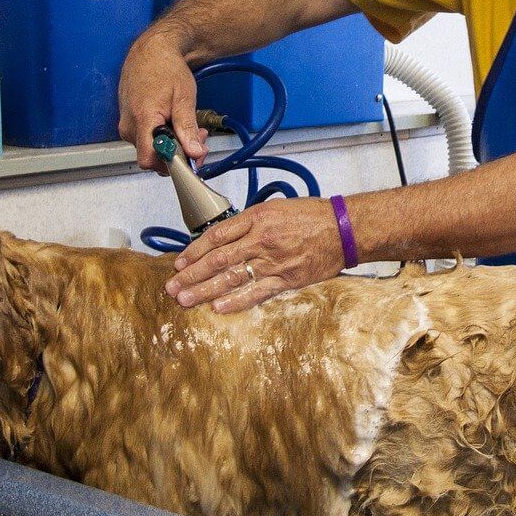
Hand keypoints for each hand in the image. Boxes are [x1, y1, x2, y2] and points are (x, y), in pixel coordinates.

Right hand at [118, 31, 208, 169]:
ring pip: (152, 149)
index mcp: (142, 119)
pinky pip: (148, 140)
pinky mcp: (130, 123)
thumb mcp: (183, 97)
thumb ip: (187, 128)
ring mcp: (127, 125)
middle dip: (179, 153)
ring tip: (189, 128)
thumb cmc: (165, 68)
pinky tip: (176, 124)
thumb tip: (194, 152)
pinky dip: (166, 137)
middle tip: (198, 139)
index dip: (171, 163)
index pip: (149, 160)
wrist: (152, 50)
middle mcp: (129, 126)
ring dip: (174, 145)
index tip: (190, 158)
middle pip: (153, 157)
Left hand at [165, 198, 346, 312]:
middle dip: (192, 274)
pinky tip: (217, 308)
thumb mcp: (275, 208)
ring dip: (205, 290)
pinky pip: (256, 292)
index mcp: (256, 218)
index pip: (216, 236)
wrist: (343, 229)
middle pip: (218, 259)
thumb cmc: (311, 216)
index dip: (194, 251)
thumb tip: (224, 238)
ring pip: (232, 277)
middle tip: (172, 286)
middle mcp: (260, 240)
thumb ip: (250, 222)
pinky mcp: (286, 279)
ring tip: (185, 300)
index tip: (180, 263)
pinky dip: (235, 301)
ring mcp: (273, 261)